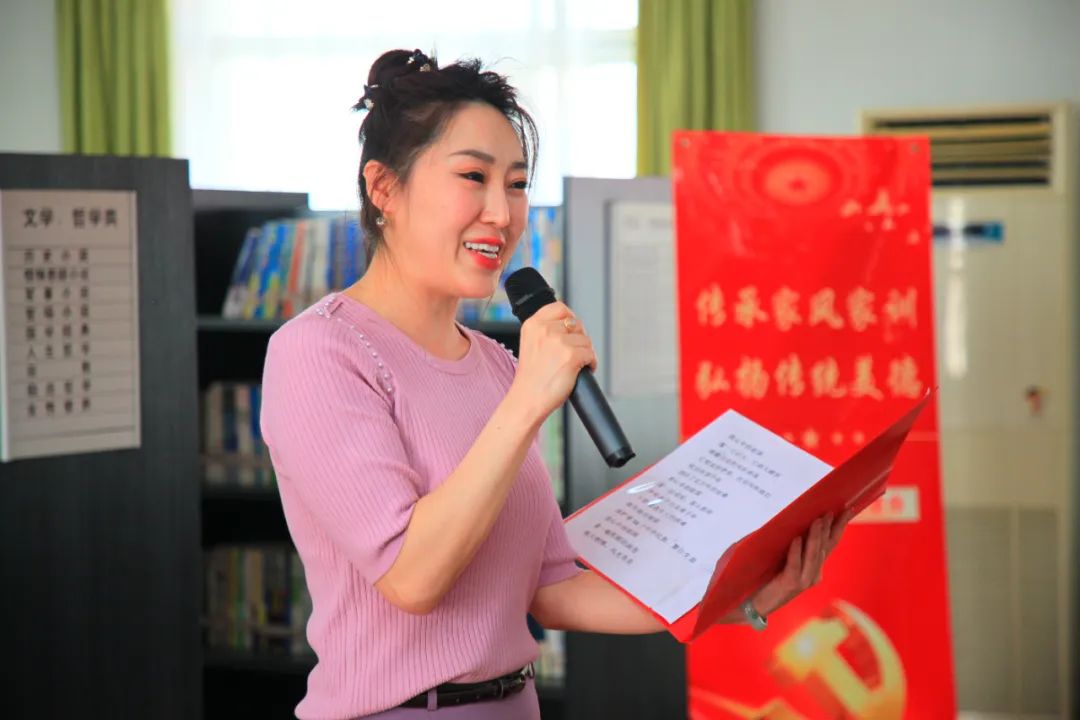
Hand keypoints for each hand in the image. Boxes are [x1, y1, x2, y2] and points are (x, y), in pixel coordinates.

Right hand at [509, 302, 596, 423]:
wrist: (527, 400)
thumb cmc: (531, 378)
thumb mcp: (531, 344)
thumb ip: (546, 331)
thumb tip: (571, 324)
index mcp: (532, 324)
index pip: (560, 308)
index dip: (570, 318)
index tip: (572, 330)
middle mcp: (544, 329)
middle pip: (576, 323)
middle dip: (579, 338)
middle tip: (574, 353)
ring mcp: (558, 342)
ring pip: (586, 340)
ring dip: (586, 352)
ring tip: (575, 365)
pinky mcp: (571, 355)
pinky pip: (591, 354)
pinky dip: (591, 364)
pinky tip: (582, 371)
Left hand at [749, 508, 853, 616]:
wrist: (755, 604)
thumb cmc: (767, 578)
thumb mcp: (784, 560)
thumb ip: (793, 545)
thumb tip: (795, 518)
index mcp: (814, 568)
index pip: (830, 544)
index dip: (839, 527)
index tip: (848, 510)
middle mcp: (813, 575)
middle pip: (825, 547)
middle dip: (831, 528)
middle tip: (835, 510)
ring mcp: (803, 581)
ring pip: (813, 555)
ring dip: (816, 536)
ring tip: (818, 520)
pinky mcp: (789, 584)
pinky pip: (794, 565)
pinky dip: (796, 551)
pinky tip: (797, 538)